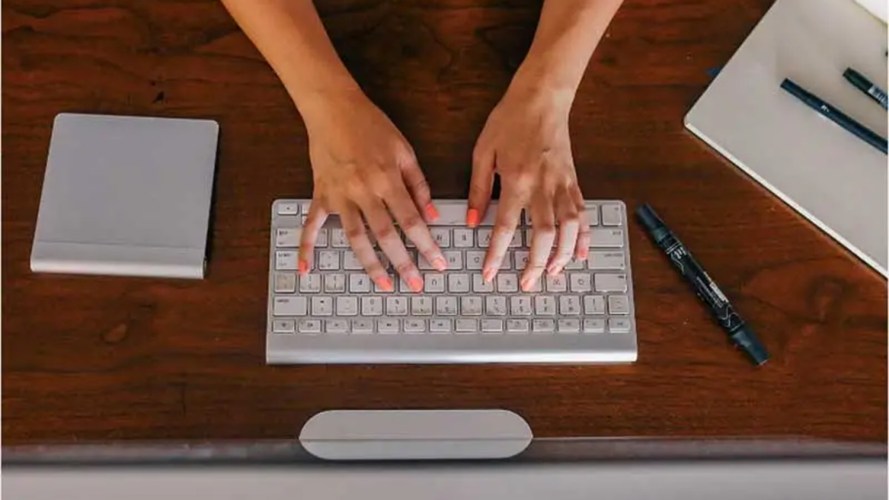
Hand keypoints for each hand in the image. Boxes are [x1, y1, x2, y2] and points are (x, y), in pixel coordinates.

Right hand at [297, 91, 445, 290]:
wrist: (333, 108)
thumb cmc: (372, 126)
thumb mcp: (404, 150)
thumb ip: (419, 185)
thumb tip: (431, 215)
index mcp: (387, 180)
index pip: (411, 221)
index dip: (427, 245)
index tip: (438, 264)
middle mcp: (363, 192)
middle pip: (385, 236)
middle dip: (403, 264)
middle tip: (415, 285)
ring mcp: (339, 196)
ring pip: (355, 238)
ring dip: (369, 265)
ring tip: (382, 285)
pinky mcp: (321, 195)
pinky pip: (311, 225)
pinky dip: (306, 247)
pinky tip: (306, 268)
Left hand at [469, 85, 589, 290]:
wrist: (542, 97)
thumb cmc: (509, 120)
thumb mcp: (483, 151)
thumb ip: (477, 189)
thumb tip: (470, 221)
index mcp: (515, 179)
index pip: (504, 226)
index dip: (496, 253)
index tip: (489, 273)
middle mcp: (543, 186)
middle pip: (542, 234)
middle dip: (535, 263)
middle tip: (527, 284)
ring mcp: (562, 184)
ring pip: (568, 227)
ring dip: (563, 254)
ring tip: (553, 273)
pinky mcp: (574, 180)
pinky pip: (582, 212)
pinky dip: (583, 235)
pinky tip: (581, 253)